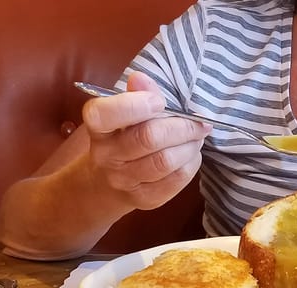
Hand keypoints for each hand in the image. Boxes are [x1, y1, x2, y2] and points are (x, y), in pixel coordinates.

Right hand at [82, 71, 211, 210]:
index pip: (104, 114)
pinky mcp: (146, 199)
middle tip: (198, 122)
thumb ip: (136, 95)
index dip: (135, 105)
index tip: (158, 101)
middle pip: (148, 138)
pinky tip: (191, 154)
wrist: (107, 184)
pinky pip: (176, 179)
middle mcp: (107, 157)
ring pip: (165, 161)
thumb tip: (142, 79)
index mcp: (98, 129)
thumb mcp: (123, 114)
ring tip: (197, 136)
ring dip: (190, 145)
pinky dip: (191, 162)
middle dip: (181, 126)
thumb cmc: (121, 139)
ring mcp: (125, 181)